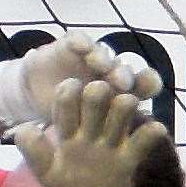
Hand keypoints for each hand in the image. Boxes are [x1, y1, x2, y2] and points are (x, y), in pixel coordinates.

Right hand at [0, 30, 162, 126]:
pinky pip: (78, 40)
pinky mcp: (71, 46)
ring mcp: (92, 58)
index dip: (147, 86)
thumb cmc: (69, 118)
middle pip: (123, 71)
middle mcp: (111, 73)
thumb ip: (106, 134)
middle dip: (124, 76)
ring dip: (104, 59)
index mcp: (121, 94)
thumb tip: (129, 146)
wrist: (37, 93)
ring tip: (101, 66)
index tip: (145, 92)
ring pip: (104, 55)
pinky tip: (80, 47)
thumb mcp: (83, 133)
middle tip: (123, 85)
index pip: (144, 86)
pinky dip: (80, 42)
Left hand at [15, 79, 168, 186]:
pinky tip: (152, 130)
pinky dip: (151, 132)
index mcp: (69, 125)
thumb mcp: (44, 169)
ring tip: (124, 106)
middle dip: (97, 91)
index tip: (69, 90)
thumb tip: (24, 129)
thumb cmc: (62, 181)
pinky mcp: (129, 156)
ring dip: (124, 104)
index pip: (68, 97)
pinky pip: (145, 140)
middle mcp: (92, 126)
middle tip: (97, 92)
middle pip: (97, 96)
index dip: (68, 90)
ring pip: (123, 109)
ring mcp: (112, 139)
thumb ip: (33, 150)